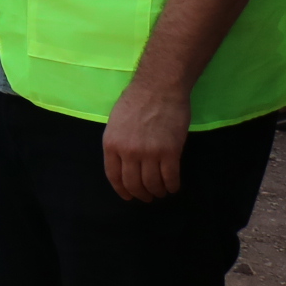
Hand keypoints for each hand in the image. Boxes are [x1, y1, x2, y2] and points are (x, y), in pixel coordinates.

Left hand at [102, 76, 189, 201]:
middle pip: (133, 183)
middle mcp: (128, 152)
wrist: (158, 88)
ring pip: (152, 184)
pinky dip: (172, 186)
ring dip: (157, 192)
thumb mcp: (116, 123)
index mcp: (111, 144)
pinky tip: (173, 186)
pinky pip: (170, 177)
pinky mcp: (170, 152)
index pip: (114, 176)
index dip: (122, 190)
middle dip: (141, 194)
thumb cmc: (136, 101)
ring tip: (161, 192)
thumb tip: (123, 163)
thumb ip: (118, 143)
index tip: (128, 196)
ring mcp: (149, 153)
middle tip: (147, 197)